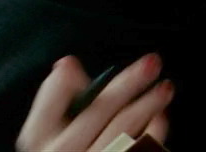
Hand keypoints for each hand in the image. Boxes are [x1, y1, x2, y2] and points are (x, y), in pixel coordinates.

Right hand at [17, 54, 171, 151]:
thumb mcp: (47, 142)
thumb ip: (54, 106)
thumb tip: (67, 67)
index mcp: (41, 144)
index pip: (52, 103)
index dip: (66, 81)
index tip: (79, 62)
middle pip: (98, 111)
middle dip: (128, 83)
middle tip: (151, 63)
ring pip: (126, 129)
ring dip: (149, 103)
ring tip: (164, 87)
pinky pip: (141, 147)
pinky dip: (156, 131)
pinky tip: (162, 117)